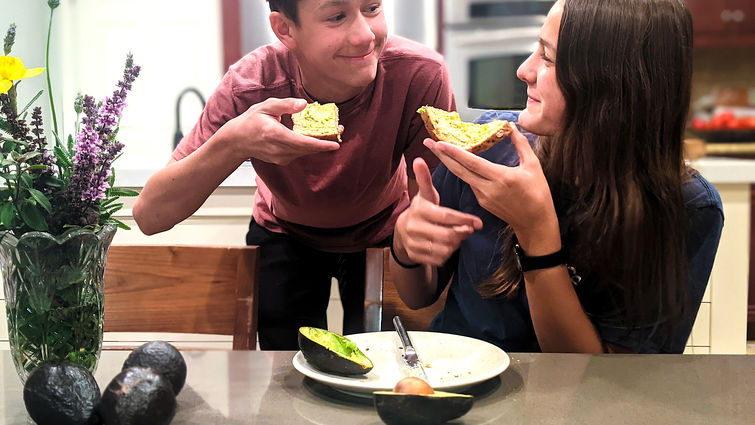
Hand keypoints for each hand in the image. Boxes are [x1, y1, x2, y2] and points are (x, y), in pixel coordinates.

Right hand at [218, 97, 339, 164]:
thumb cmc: (251, 121)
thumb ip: (285, 105)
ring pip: (305, 152)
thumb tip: (304, 104)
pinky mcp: (282, 160)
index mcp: (276, 135)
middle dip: (325, 141)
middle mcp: (279, 150)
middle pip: (308, 149)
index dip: (321, 144)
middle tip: (339, 130)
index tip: (335, 144)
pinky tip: (314, 137)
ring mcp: (280, 157)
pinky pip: (300, 153)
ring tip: (331, 132)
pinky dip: (309, 146)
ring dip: (318, 144)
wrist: (237, 141)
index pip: (302, 143)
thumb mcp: (266, 107)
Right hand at [393, 158, 482, 266]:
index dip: (463, 219)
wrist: (403, 231)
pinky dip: (447, 254)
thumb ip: (425, 179)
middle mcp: (414, 227)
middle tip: (470, 230)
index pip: (446, 216)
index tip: (478, 223)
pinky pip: (438, 259)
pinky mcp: (415, 255)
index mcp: (420, 210)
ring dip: (456, 244)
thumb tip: (418, 159)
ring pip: (444, 249)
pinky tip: (449, 246)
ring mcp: (413, 243)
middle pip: (447, 235)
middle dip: (462, 233)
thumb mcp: (425, 195)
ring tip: (459, 237)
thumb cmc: (422, 210)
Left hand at [424, 127, 559, 252]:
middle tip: (427, 142)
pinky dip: (463, 172)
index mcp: (500, 177)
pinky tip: (457, 163)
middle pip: (458, 170)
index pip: (471, 162)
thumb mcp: (533, 166)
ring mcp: (482, 197)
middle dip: (441, 156)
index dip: (453, 152)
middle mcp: (487, 188)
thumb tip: (511, 126)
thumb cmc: (538, 193)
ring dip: (450, 163)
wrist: (534, 222)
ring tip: (439, 149)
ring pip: (463, 177)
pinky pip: (470, 183)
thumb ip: (521, 145)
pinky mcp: (482, 202)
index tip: (439, 142)